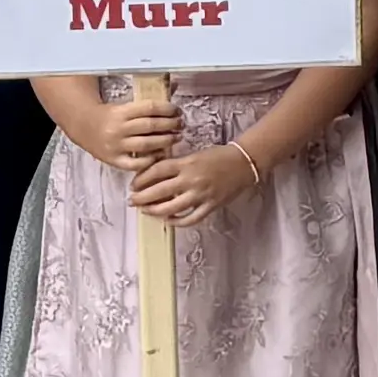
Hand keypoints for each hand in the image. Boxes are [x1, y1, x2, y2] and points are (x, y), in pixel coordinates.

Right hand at [99, 92, 185, 170]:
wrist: (83, 127)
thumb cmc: (110, 115)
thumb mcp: (125, 105)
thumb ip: (148, 101)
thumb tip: (174, 86)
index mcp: (121, 112)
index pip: (149, 108)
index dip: (167, 109)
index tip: (177, 111)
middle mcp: (118, 129)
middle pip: (150, 126)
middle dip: (171, 125)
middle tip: (181, 124)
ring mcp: (116, 146)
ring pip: (146, 145)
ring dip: (166, 141)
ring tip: (177, 137)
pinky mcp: (114, 160)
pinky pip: (135, 163)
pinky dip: (150, 160)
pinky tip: (160, 155)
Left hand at [131, 140, 261, 228]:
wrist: (245, 162)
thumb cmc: (219, 156)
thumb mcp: (194, 155)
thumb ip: (176, 165)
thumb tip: (155, 176)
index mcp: (186, 163)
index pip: (156, 171)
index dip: (141, 179)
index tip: (133, 185)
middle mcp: (191, 180)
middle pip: (159, 191)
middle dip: (141, 198)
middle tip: (132, 201)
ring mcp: (201, 195)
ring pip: (171, 208)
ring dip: (155, 211)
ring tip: (146, 211)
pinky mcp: (211, 205)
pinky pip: (190, 218)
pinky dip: (177, 221)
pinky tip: (168, 220)